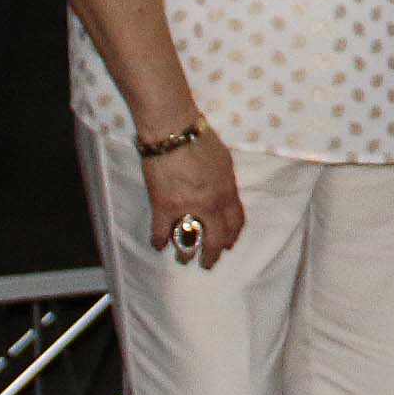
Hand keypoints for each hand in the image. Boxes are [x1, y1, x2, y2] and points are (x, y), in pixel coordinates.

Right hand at [142, 130, 244, 272]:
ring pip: (190, 241)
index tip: (228, 245)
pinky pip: (162, 231)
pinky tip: (158, 245)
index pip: (235, 222)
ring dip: (186, 254)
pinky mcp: (164, 206)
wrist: (174, 131)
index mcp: (227, 191)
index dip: (232, 236)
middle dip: (214, 254)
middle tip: (208, 262)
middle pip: (217, 238)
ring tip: (183, 259)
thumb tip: (223, 194)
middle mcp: (211, 204)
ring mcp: (187, 207)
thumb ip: (225, 182)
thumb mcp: (224, 161)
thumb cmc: (200, 139)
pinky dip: (159, 240)